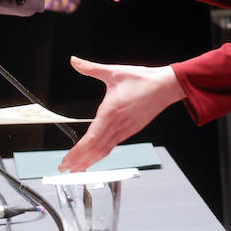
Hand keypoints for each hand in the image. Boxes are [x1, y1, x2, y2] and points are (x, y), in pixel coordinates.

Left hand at [58, 56, 184, 172]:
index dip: (76, 153)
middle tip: (65, 169)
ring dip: (90, 160)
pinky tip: (96, 156)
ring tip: (77, 168)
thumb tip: (74, 61)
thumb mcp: (113, 71)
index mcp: (110, 113)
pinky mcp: (131, 130)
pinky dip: (102, 154)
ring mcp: (126, 130)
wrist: (165, 86)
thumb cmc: (142, 80)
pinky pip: (113, 145)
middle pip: (95, 150)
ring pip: (105, 150)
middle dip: (79, 161)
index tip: (66, 161)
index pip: (90, 139)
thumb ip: (91, 68)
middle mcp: (117, 125)